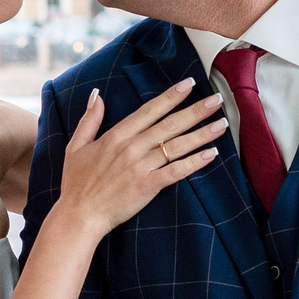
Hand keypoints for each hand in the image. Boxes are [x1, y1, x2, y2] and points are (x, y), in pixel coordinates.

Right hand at [54, 79, 224, 236]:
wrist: (79, 215)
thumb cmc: (76, 183)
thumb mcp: (76, 146)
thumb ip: (89, 119)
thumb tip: (96, 94)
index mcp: (116, 135)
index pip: (150, 110)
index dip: (171, 96)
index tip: (190, 84)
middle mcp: (132, 147)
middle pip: (170, 124)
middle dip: (196, 110)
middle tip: (217, 99)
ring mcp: (141, 166)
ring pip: (177, 145)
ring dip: (202, 133)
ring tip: (222, 123)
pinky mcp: (148, 186)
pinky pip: (176, 171)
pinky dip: (195, 162)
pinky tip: (212, 154)